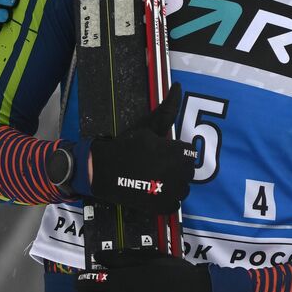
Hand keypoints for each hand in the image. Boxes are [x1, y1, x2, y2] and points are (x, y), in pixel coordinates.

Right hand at [87, 84, 196, 213]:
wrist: (103, 170)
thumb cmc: (126, 146)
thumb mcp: (148, 126)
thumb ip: (167, 109)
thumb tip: (177, 86)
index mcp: (176, 151)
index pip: (189, 153)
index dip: (175, 151)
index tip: (161, 152)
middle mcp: (178, 172)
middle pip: (188, 170)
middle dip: (175, 167)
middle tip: (156, 165)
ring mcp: (171, 191)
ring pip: (184, 187)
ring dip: (174, 183)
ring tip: (155, 177)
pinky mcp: (163, 206)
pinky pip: (176, 203)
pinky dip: (167, 199)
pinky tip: (154, 190)